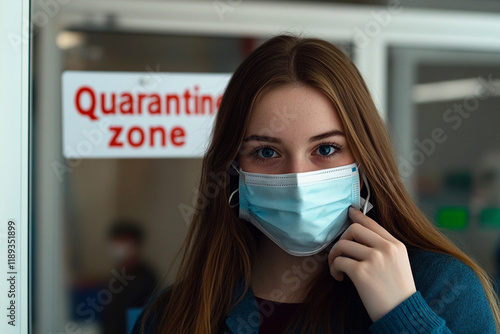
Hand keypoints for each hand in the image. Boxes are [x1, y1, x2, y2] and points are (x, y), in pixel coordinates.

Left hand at [328, 207, 416, 321]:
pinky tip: (339, 277)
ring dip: (334, 256)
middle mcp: (386, 248)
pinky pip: (339, 261)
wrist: (403, 314)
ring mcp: (374, 259)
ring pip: (342, 245)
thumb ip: (384, 248)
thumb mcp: (399, 263)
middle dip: (342, 239)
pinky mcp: (362, 273)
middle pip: (354, 229)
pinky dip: (334, 269)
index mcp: (396, 245)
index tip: (349, 213)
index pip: (372, 223)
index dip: (357, 216)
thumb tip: (359, 237)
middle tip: (340, 253)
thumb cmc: (397, 292)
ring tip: (337, 268)